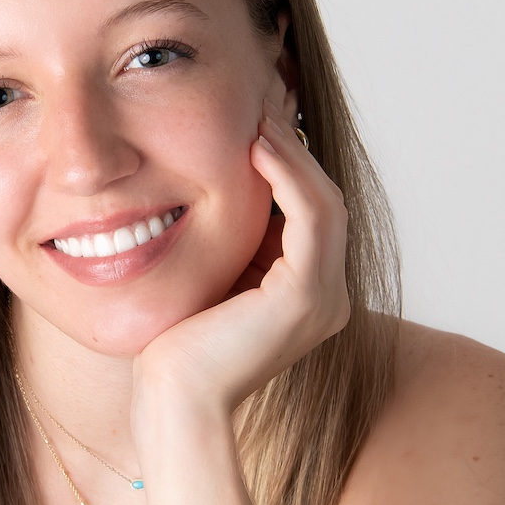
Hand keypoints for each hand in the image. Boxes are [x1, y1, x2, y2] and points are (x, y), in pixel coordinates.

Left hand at [136, 110, 350, 415]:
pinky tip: (257, 149)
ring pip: (323, 204)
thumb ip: (230, 244)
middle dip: (293, 151)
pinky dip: (288, 178)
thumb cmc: (176, 348)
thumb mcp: (210, 280)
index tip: (257, 121)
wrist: (174, 400)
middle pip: (323, 202)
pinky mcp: (307, 297)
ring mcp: (325, 299)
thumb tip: (213, 186)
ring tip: (259, 119)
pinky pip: (311, 218)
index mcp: (308, 295)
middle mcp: (330, 298)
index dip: (288, 164)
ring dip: (292, 156)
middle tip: (262, 104)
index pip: (309, 214)